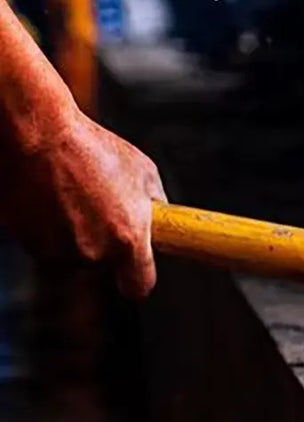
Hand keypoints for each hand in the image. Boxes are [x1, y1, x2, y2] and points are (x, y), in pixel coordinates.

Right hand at [1, 111, 167, 297]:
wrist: (37, 135)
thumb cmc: (91, 148)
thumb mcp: (143, 172)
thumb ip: (155, 206)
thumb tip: (160, 221)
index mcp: (128, 240)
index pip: (138, 286)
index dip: (136, 276)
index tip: (133, 269)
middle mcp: (92, 253)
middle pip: (100, 265)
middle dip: (101, 242)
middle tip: (96, 207)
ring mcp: (56, 250)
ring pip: (69, 254)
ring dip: (71, 234)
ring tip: (71, 195)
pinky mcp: (26, 243)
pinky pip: (43, 242)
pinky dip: (45, 227)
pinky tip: (50, 196)